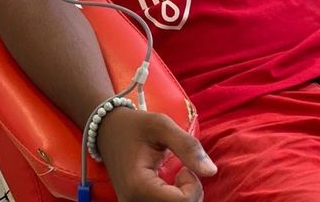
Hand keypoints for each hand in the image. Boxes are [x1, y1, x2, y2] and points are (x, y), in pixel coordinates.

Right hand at [96, 107, 216, 201]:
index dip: (193, 186)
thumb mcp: (161, 125)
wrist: (107, 131)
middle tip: (182, 173)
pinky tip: (170, 189)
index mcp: (138, 186)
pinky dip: (175, 201)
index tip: (185, 168)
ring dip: (183, 199)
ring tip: (175, 180)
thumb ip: (187, 146)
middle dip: (190, 195)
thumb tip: (211, 171)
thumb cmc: (135, 126)